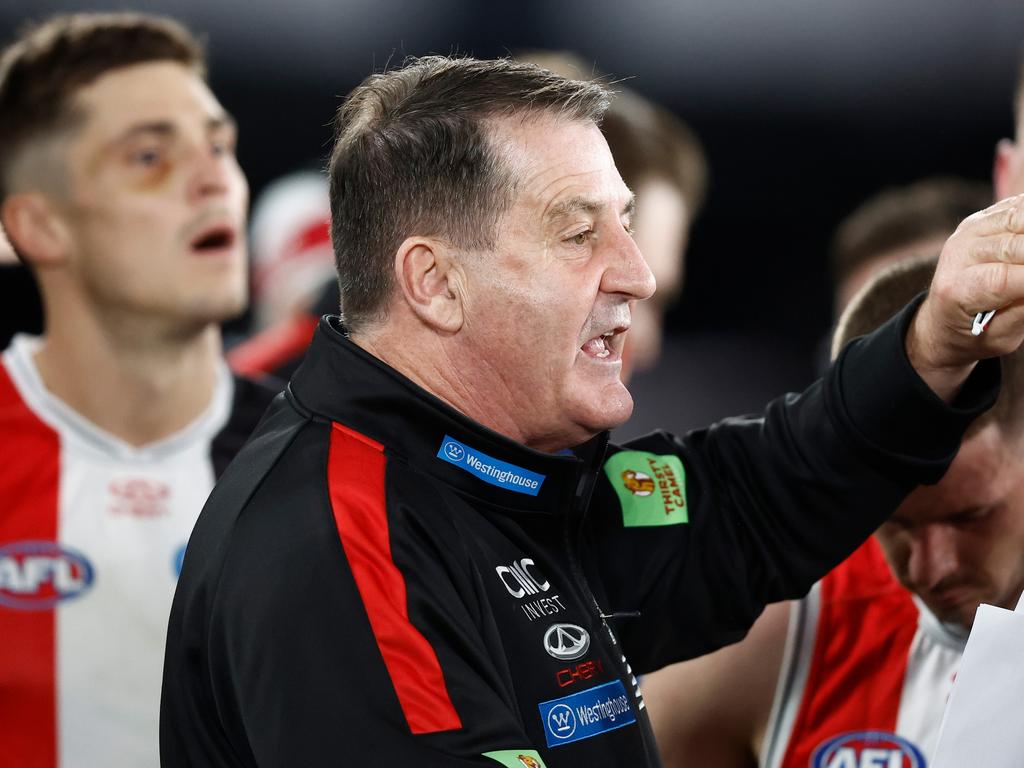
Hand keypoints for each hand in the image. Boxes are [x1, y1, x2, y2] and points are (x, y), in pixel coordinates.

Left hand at [907, 193, 1023, 401]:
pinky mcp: (979, 219)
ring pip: (1019, 218)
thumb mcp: (1001, 336)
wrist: (941, 319)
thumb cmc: (975, 333)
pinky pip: (1016, 207)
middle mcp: (957, 256)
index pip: (1007, 278)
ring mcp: (967, 233)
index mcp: (956, 290)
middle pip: (1017, 244)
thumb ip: (1023, 308)